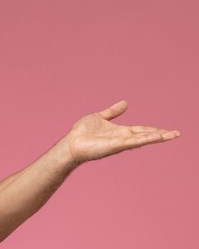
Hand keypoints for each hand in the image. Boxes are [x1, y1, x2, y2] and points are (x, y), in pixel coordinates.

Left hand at [63, 101, 180, 164]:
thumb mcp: (100, 117)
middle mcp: (123, 137)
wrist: (72, 143)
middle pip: (146, 135)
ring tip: (173, 135)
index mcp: (120, 131)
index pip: (141, 129)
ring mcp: (120, 142)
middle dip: (161, 134)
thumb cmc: (82, 132)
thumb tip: (125, 103)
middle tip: (177, 133)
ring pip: (143, 139)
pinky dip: (145, 139)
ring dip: (158, 137)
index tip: (167, 130)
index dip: (153, 129)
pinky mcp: (116, 145)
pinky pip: (133, 141)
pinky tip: (156, 137)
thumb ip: (113, 111)